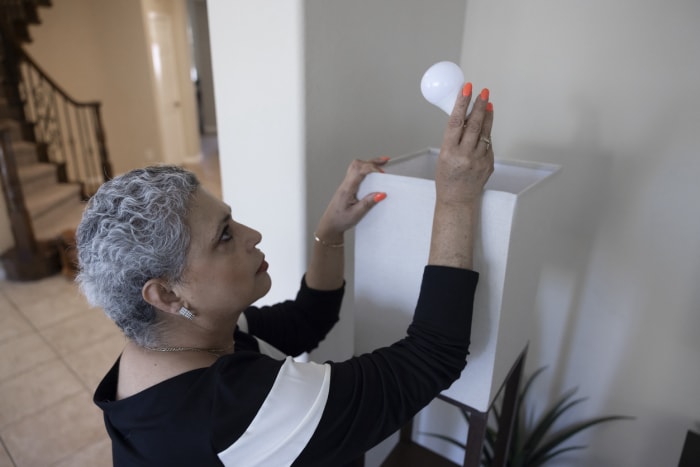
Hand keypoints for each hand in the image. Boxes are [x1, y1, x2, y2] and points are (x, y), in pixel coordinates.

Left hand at [314, 157, 388, 243]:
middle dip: (372, 161)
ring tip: (382, 163)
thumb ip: (368, 203)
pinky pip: (356, 173)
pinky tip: (372, 173)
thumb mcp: (356, 215)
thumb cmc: (340, 220)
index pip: (359, 171)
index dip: (372, 168)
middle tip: (385, 161)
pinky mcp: (348, 187)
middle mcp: (346, 184)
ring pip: (356, 167)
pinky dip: (365, 169)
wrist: (330, 225)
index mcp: (347, 189)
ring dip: (369, 163)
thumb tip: (380, 194)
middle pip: (357, 164)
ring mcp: (346, 185)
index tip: (382, 174)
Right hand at [428, 84, 493, 268]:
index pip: (456, 122)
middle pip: (474, 124)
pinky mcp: (489, 164)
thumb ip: (454, 138)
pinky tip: (485, 127)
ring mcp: (479, 160)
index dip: (462, 103)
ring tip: (488, 103)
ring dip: (487, 116)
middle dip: (479, 105)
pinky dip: (487, 134)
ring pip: (485, 132)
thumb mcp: (443, 156)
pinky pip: (488, 144)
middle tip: (483, 92)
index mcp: (448, 152)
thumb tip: (463, 117)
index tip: (467, 89)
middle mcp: (464, 155)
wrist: (457, 199)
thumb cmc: (446, 177)